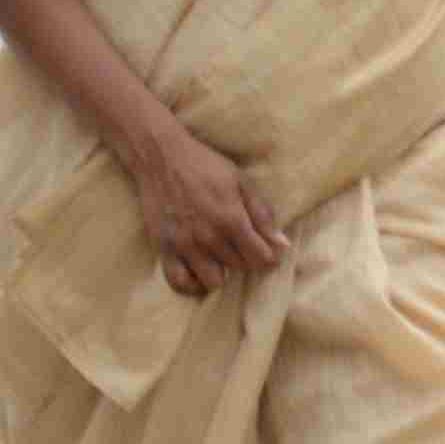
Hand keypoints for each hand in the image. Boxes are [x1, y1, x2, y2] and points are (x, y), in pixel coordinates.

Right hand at [136, 124, 288, 298]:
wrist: (162, 159)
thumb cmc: (206, 167)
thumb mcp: (242, 182)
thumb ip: (262, 214)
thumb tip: (282, 244)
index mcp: (231, 220)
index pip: (260, 257)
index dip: (270, 258)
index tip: (269, 252)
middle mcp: (209, 238)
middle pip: (239, 267)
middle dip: (247, 260)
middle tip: (243, 247)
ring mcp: (184, 246)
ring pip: (213, 280)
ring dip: (223, 272)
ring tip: (222, 258)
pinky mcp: (163, 249)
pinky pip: (178, 282)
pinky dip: (191, 284)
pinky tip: (199, 273)